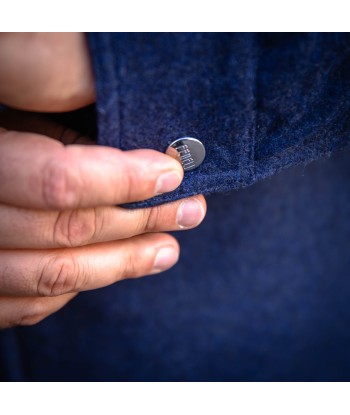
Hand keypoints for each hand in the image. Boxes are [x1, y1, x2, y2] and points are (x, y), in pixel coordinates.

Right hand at [0, 34, 206, 328]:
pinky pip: (31, 305)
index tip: (171, 172)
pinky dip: (79, 287)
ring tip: (167, 251)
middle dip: (140, 220)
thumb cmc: (0, 135)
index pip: (59, 180)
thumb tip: (143, 163)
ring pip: (54, 276)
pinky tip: (110, 269)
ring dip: (121, 264)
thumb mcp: (20, 121)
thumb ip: (64, 141)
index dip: (123, 179)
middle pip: (68, 231)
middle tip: (190, 211)